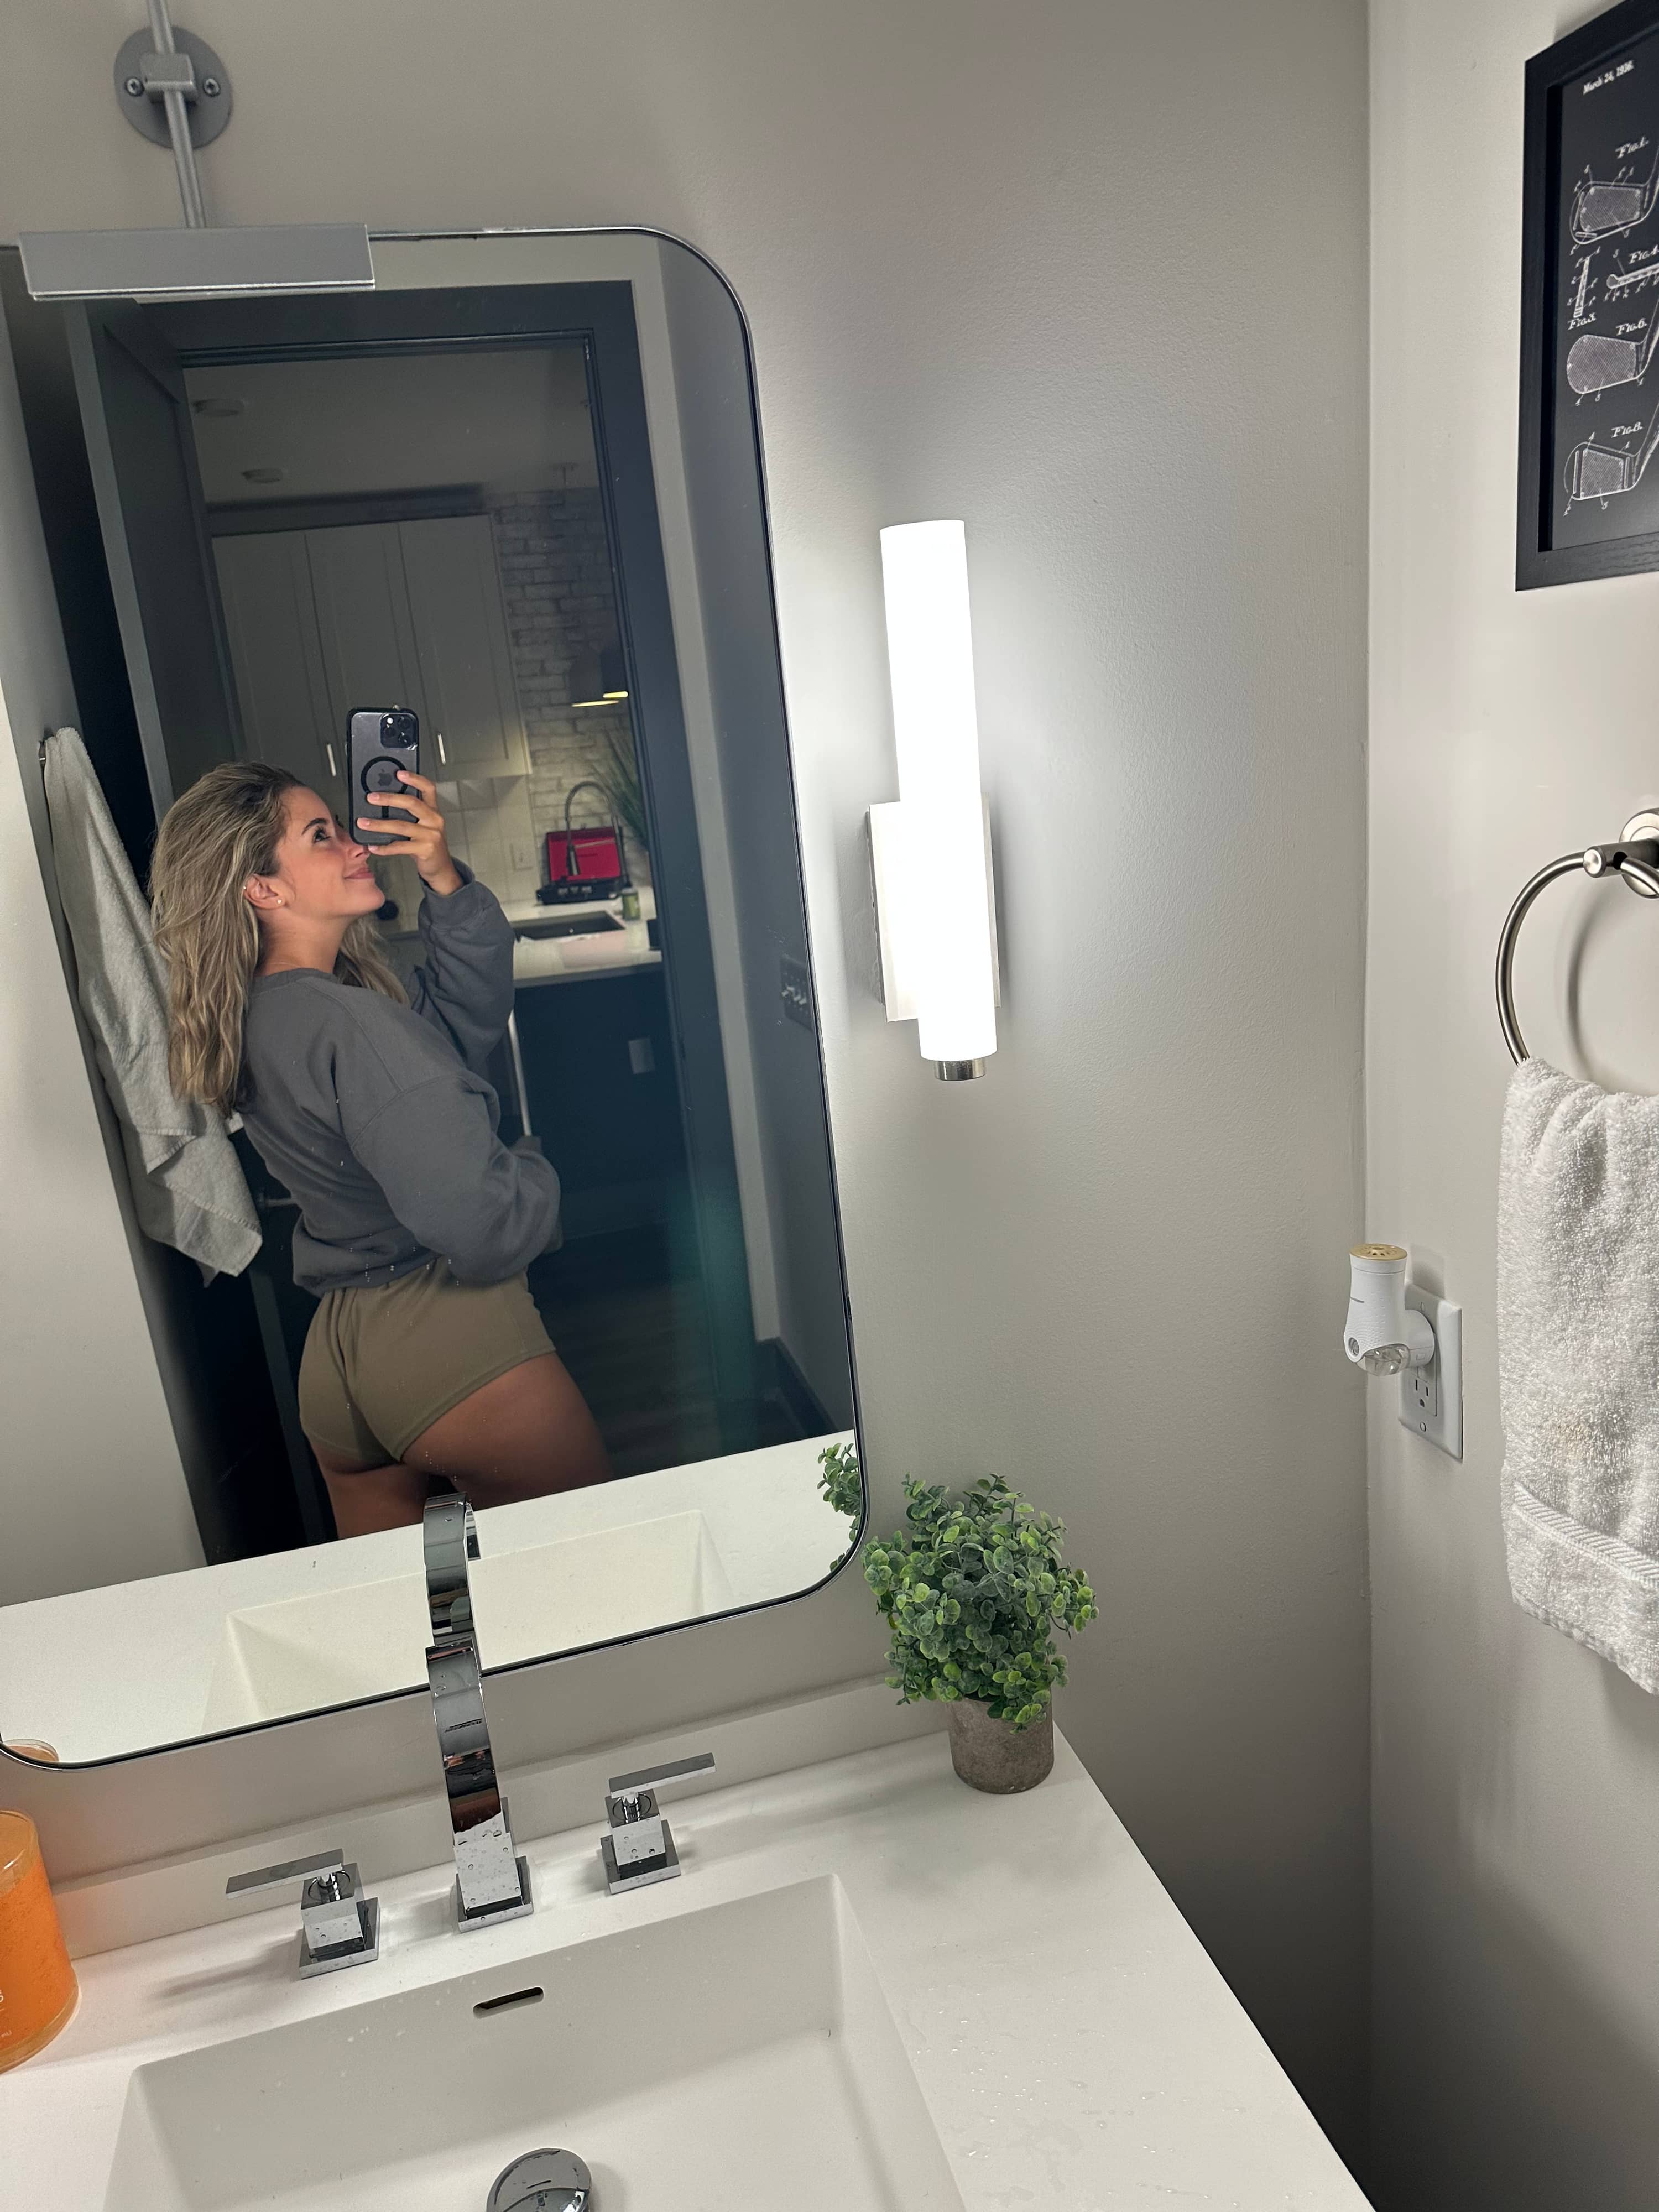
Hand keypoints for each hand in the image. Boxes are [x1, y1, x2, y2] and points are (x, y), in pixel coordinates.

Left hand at [359, 770, 462, 895]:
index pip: (428, 788)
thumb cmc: (427, 843)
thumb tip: (381, 803)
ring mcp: (431, 835)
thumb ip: (409, 814)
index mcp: (433, 810)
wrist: (440, 867)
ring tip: (363, 823)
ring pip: (401, 826)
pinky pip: (400, 847)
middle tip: (371, 798)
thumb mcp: (423, 825)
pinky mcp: (425, 850)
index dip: (415, 779)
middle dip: (389, 799)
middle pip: (412, 803)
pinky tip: (373, 846)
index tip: (399, 773)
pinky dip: (384, 848)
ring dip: (379, 824)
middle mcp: (434, 820)